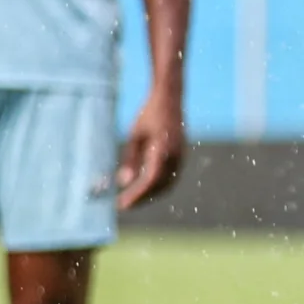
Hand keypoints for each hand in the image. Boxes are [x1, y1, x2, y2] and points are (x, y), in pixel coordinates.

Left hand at [116, 92, 184, 210]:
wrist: (170, 99)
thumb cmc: (149, 115)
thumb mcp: (135, 136)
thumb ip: (130, 159)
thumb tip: (123, 183)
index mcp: (163, 151)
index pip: (150, 181)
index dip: (136, 196)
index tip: (122, 205)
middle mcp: (175, 157)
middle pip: (158, 187)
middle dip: (141, 198)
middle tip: (122, 204)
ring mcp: (180, 158)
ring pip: (165, 185)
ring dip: (149, 194)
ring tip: (130, 198)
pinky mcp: (180, 157)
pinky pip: (170, 178)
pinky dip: (156, 186)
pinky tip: (142, 186)